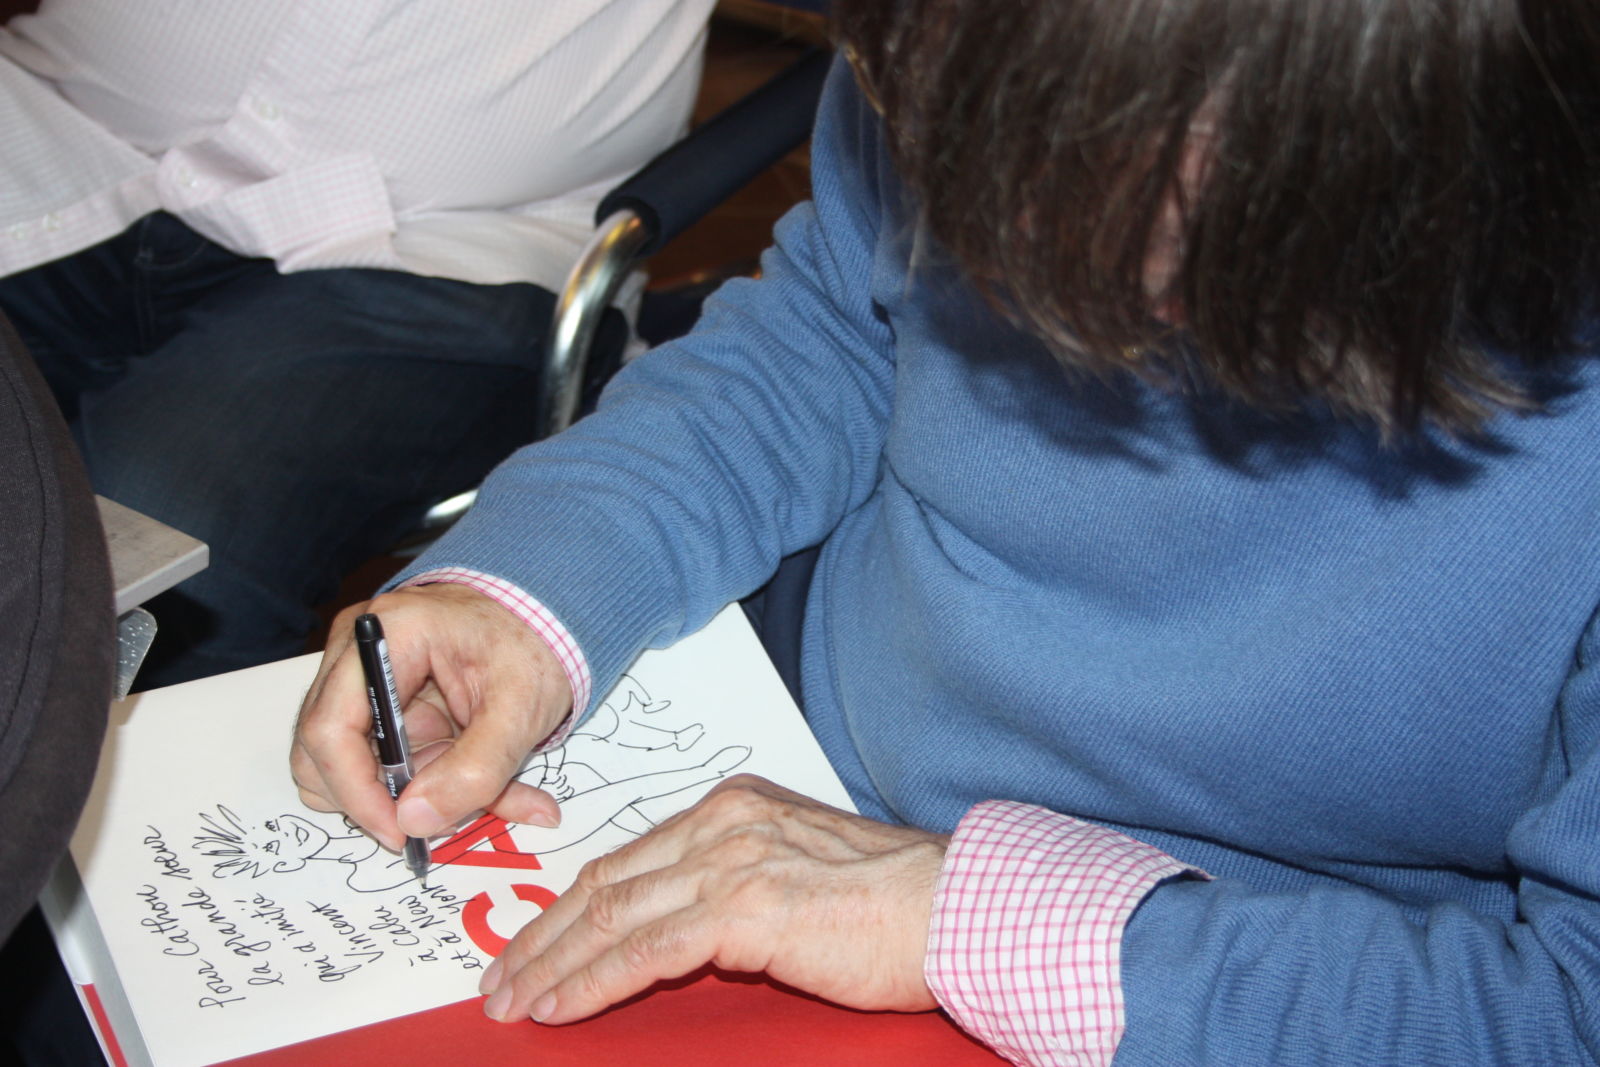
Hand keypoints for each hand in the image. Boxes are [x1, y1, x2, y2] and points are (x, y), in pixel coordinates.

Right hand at [292, 582, 573, 848]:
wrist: (545, 618)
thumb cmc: (535, 645)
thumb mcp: (521, 710)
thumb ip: (476, 769)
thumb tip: (414, 820)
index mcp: (389, 632)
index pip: (332, 726)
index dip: (356, 791)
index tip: (399, 831)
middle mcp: (356, 649)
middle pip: (321, 749)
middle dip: (374, 797)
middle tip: (433, 818)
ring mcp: (359, 673)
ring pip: (343, 762)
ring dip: (398, 793)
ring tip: (462, 784)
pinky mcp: (375, 699)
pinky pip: (374, 759)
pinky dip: (413, 784)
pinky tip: (460, 775)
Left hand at [478, 775, 948, 1024]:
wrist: (956, 908)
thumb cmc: (896, 904)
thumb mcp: (801, 872)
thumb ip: (740, 884)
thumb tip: (686, 931)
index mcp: (735, 808)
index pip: (630, 859)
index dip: (571, 905)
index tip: (534, 942)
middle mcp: (724, 823)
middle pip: (606, 882)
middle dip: (543, 936)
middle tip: (501, 979)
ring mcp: (731, 861)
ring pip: (612, 914)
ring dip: (552, 963)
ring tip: (513, 1002)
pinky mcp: (744, 908)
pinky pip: (645, 951)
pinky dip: (592, 981)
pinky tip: (560, 1006)